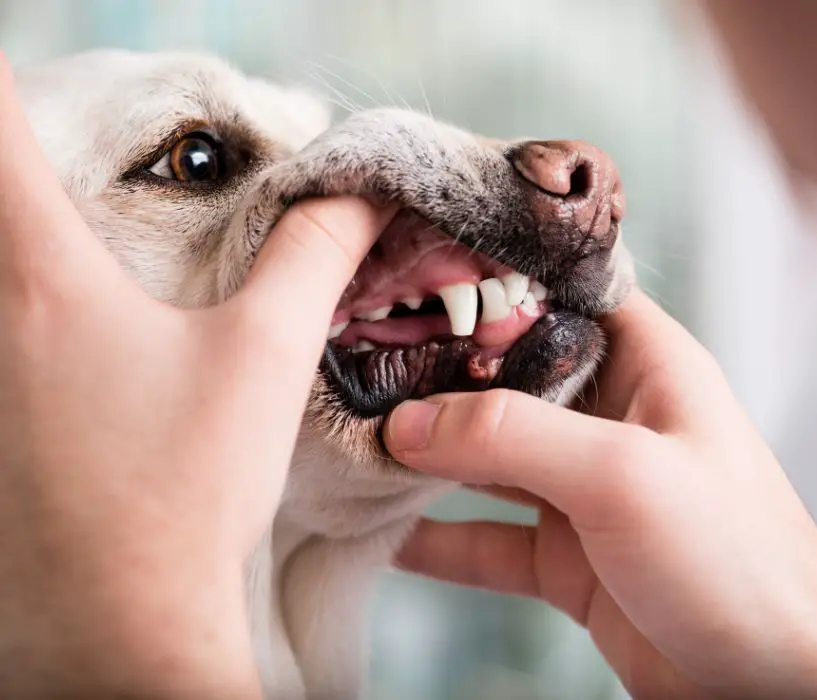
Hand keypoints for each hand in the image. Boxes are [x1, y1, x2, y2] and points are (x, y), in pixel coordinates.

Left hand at [0, 54, 392, 696]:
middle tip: (45, 153)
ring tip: (76, 259)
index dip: (5, 87)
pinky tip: (73, 355)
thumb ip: (313, 256)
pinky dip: (17, 316)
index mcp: (46, 281)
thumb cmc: (190, 488)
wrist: (127, 620)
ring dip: (15, 244)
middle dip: (10, 168)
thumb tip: (357, 194)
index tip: (21, 73)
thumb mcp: (266, 356)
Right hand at [385, 291, 816, 698]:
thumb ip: (512, 436)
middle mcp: (613, 418)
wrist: (776, 683)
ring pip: (490, 458)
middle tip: (360, 362)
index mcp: (646, 365)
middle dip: (439, 373)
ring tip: (356, 444)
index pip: (562, 295)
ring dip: (429, 457)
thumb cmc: (737, 562)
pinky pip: (489, 538)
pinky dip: (439, 538)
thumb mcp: (622, 475)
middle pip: (510, 377)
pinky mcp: (569, 556)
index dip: (494, 279)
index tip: (416, 272)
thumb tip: (408, 422)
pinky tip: (386, 536)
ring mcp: (587, 490)